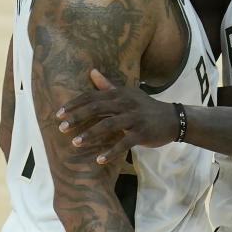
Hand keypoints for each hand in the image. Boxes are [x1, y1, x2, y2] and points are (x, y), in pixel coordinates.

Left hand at [56, 69, 177, 163]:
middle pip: (96, 108)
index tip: (58, 113)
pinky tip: (99, 160)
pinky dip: (111, 152)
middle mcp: (125, 103)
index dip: (74, 104)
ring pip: (108, 125)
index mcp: (119, 93)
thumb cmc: (145, 107)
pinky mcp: (142, 133)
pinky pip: (124, 143)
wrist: (172, 119)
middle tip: (61, 128)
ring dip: (90, 134)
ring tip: (75, 144)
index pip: (92, 96)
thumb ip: (107, 86)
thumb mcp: (127, 94)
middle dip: (77, 118)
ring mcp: (134, 118)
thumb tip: (92, 71)